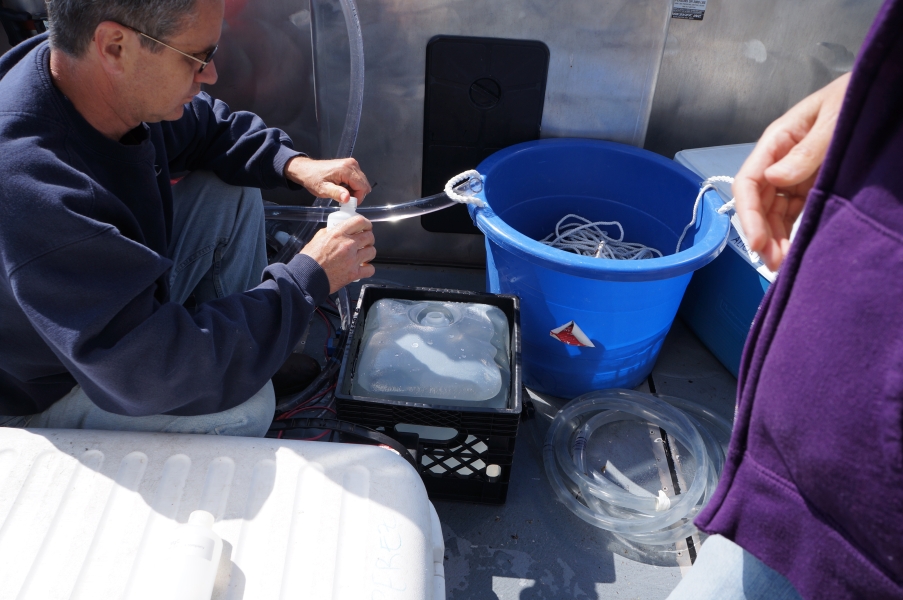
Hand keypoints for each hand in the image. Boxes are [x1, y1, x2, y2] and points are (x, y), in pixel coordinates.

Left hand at [284, 156, 371, 203]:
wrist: (307, 170)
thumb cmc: (313, 179)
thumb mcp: (323, 189)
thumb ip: (336, 193)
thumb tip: (348, 198)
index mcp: (346, 169)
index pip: (362, 187)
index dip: (358, 198)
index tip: (348, 203)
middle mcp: (351, 164)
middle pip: (364, 184)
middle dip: (357, 194)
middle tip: (344, 199)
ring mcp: (352, 164)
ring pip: (362, 182)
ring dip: (355, 191)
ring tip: (342, 193)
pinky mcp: (351, 165)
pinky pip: (358, 179)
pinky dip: (353, 186)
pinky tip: (343, 188)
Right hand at [300, 215, 375, 291]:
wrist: (306, 277)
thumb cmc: (309, 260)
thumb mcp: (316, 240)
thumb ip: (327, 233)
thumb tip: (334, 230)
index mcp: (338, 234)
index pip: (359, 221)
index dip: (366, 223)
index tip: (366, 226)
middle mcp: (347, 245)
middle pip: (369, 236)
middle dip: (368, 238)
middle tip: (364, 242)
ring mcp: (352, 260)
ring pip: (372, 251)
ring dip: (368, 252)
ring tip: (363, 255)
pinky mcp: (354, 274)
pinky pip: (370, 269)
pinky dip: (368, 269)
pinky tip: (363, 268)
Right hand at [733, 72, 849, 270]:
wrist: (886, 91)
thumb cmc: (857, 99)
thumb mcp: (834, 120)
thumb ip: (806, 150)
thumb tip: (774, 180)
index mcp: (778, 140)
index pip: (749, 181)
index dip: (749, 213)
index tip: (758, 242)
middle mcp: (779, 159)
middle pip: (758, 201)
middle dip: (761, 233)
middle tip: (772, 263)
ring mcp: (794, 173)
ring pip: (773, 211)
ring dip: (773, 238)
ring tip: (780, 265)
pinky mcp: (809, 184)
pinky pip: (792, 212)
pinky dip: (788, 232)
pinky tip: (791, 250)